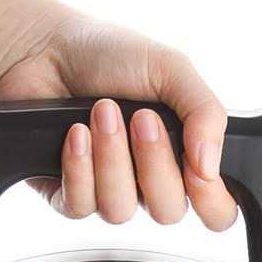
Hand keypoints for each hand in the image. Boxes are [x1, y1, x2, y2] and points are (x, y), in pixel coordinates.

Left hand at [0, 16, 237, 230]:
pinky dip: (78, 166)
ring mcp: (109, 193)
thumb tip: (211, 168)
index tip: (197, 169)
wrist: (44, 49)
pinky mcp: (69, 197)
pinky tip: (75, 132)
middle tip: (140, 117)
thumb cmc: (110, 57)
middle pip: (168, 213)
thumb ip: (206, 113)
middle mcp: (149, 183)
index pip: (217, 211)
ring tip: (100, 111)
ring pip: (121, 211)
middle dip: (153, 164)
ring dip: (111, 158)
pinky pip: (81, 206)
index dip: (212, 202)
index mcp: (184, 158)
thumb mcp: (172, 70)